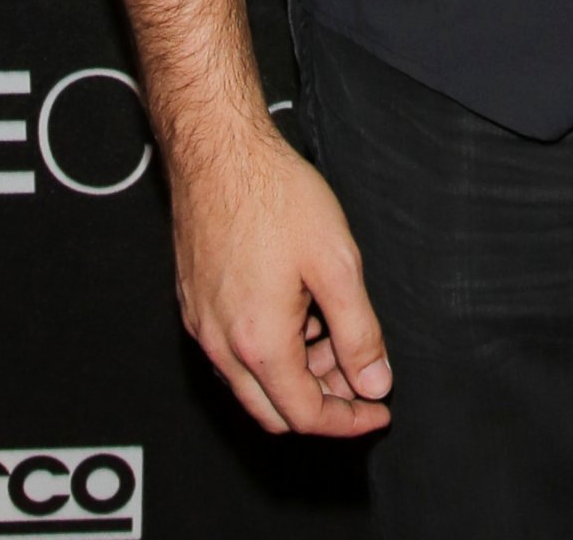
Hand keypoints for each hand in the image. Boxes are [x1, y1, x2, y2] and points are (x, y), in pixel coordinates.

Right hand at [170, 112, 392, 435]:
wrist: (218, 152)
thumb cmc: (275, 195)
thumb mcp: (336, 262)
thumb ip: (358, 332)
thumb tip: (375, 384)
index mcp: (259, 343)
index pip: (305, 416)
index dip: (349, 421)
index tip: (378, 410)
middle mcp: (222, 345)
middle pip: (274, 413)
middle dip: (323, 402)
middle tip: (358, 371)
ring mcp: (202, 326)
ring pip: (252, 384)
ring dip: (296, 375)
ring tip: (331, 327)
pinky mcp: (194, 304)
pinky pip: (233, 353)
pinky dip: (269, 351)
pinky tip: (296, 309)